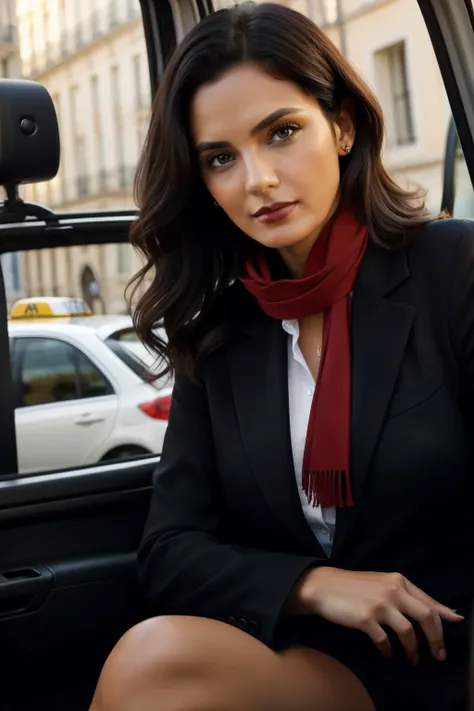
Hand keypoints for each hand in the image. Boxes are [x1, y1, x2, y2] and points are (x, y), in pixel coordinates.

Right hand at [290, 567, 463, 664]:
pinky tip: (387, 654)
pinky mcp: (365, 619)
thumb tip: (442, 612)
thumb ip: (408, 596)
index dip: (444, 620)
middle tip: (438, 655)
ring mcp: (379, 605)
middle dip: (436, 640)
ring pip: (408, 632)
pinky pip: (385, 641)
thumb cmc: (354, 586)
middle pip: (426, 617)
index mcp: (399, 580)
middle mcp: (393, 590)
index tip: (455, 629)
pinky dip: (389, 651)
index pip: (429, 602)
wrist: (323, 586)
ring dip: (413, 650)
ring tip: (412, 659)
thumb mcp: (383, 584)